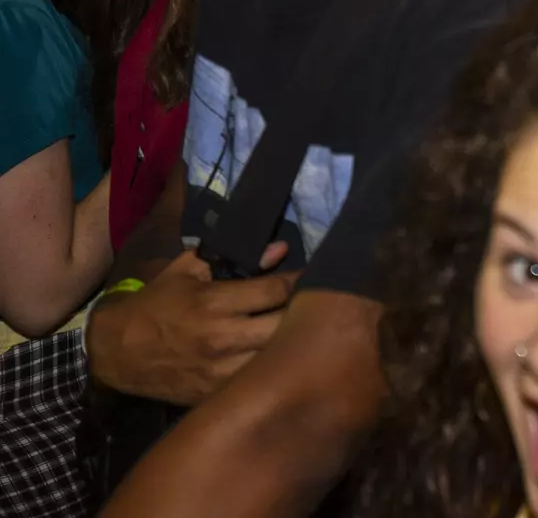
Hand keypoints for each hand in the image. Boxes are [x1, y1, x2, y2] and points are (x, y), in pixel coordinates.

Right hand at [87, 242, 297, 406]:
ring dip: (292, 345)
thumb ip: (233, 257)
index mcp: (214, 302)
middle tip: (314, 306)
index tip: (313, 276)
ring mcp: (219, 371)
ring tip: (305, 333)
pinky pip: (257, 382)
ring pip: (276, 359)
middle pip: (285, 327)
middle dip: (304, 314)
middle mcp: (222, 337)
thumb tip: (280, 249)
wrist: (115, 353)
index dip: (300, 281)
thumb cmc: (156, 304)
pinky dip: (271, 370)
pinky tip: (279, 359)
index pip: (277, 290)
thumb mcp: (187, 270)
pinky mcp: (214, 394)